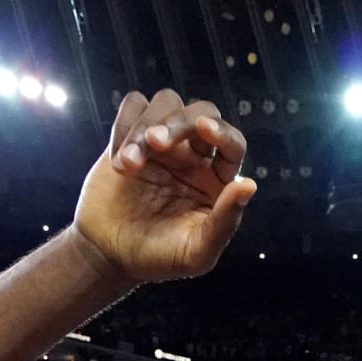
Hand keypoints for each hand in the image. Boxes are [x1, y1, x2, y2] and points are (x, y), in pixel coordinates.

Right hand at [73, 89, 256, 283]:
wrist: (112, 254)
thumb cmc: (159, 258)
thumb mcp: (197, 252)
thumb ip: (225, 222)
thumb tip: (249, 184)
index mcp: (217, 182)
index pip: (233, 144)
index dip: (223, 132)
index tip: (204, 129)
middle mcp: (195, 157)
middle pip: (201, 112)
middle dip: (179, 121)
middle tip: (156, 143)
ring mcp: (164, 144)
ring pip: (166, 102)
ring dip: (145, 127)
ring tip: (130, 165)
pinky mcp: (131, 135)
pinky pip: (133, 105)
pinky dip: (124, 124)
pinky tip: (119, 161)